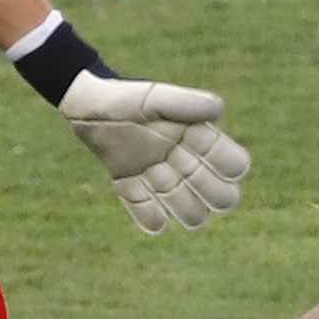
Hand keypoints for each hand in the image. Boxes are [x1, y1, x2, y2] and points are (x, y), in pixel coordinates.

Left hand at [58, 70, 251, 233]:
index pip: (230, 162)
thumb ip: (185, 103)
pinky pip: (146, 211)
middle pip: (216, 192)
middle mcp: (181, 158)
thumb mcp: (155, 98)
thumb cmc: (126, 97)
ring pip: (187, 207)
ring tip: (183, 208)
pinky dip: (152, 219)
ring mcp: (156, 173)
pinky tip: (157, 221)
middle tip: (196, 184)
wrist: (86, 104)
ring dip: (189, 211)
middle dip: (216, 195)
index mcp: (195, 136)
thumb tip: (220, 111)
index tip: (219, 163)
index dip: (232, 168)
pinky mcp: (129, 183)